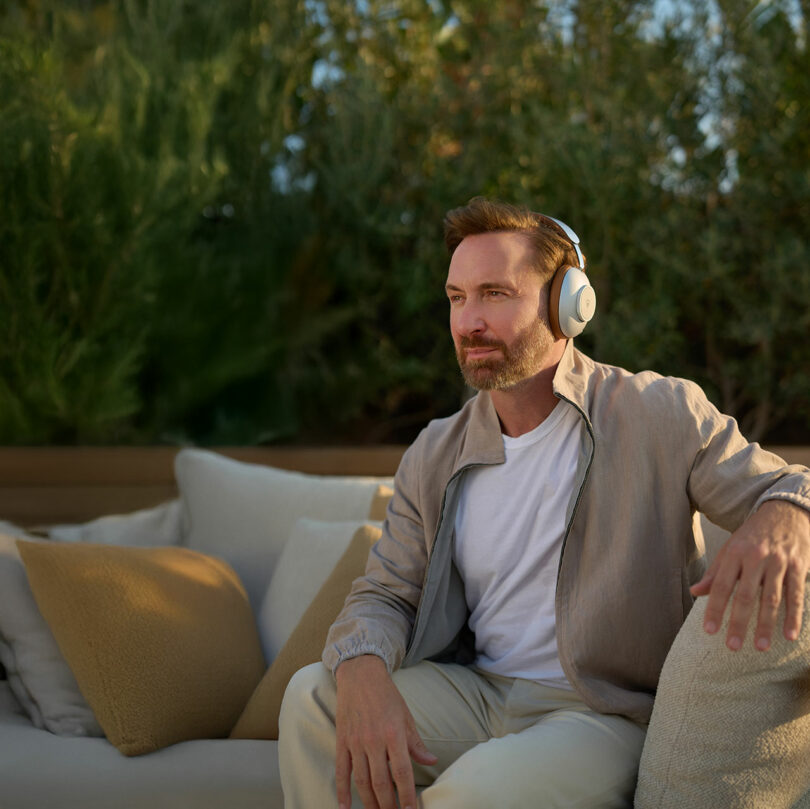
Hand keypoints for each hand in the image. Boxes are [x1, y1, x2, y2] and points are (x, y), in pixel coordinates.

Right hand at [335, 655, 436, 808]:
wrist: (361, 675)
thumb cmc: (387, 696)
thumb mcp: (406, 716)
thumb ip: (416, 742)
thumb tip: (431, 761)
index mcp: (393, 734)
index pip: (402, 772)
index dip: (406, 796)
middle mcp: (374, 740)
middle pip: (381, 782)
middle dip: (388, 805)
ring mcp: (356, 742)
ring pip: (362, 781)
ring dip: (369, 802)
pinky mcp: (342, 741)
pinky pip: (341, 771)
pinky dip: (342, 791)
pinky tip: (345, 808)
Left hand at [691, 500, 809, 650]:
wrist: (784, 512)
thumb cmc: (753, 536)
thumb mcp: (730, 548)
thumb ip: (715, 572)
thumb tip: (695, 592)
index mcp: (735, 553)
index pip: (721, 585)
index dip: (714, 608)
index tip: (709, 630)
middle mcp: (755, 557)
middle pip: (745, 595)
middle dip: (738, 622)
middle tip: (733, 646)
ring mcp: (779, 562)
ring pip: (771, 598)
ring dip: (766, 625)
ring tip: (760, 647)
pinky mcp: (798, 566)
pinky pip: (795, 595)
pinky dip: (793, 616)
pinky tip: (789, 635)